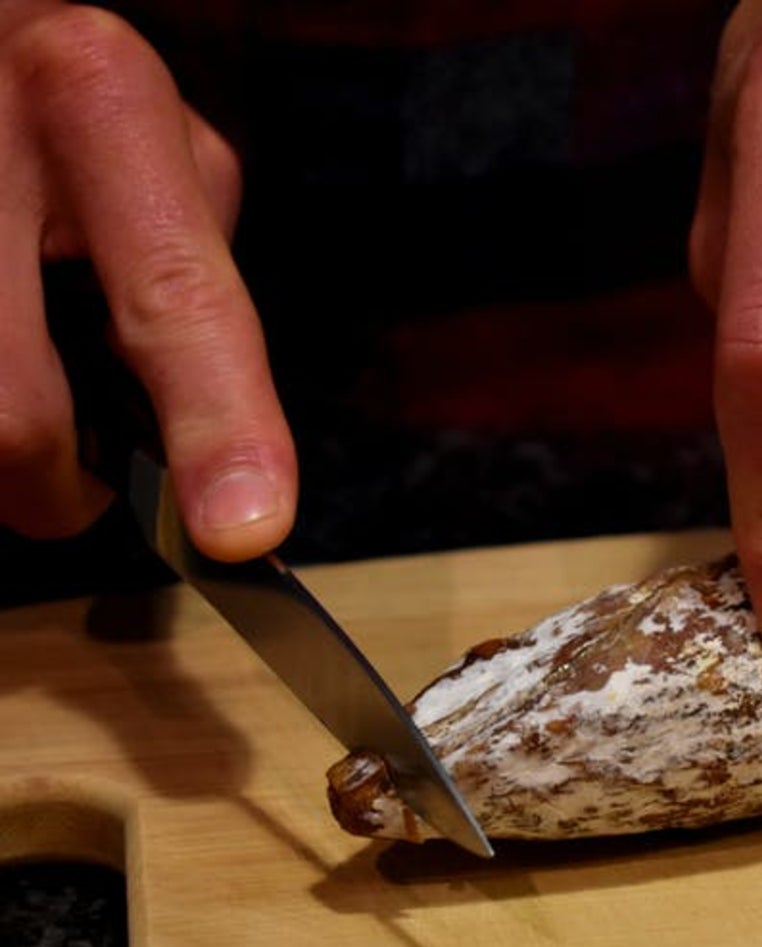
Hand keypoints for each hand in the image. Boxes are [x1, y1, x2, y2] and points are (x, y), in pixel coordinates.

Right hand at [0, 2, 293, 559]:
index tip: (240, 531)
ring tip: (15, 383)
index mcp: (98, 100)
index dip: (217, 427)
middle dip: (50, 485)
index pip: (169, 299)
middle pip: (9, 416)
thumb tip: (219, 430)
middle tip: (74, 477)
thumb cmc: (53, 100)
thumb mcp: (149, 133)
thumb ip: (185, 260)